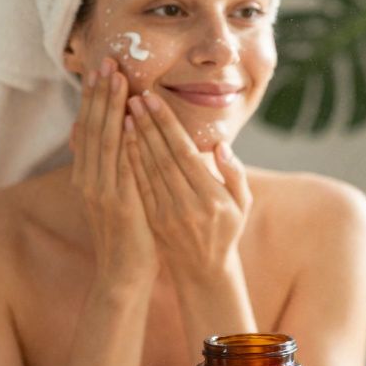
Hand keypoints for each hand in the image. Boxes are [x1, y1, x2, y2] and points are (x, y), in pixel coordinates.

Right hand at [70, 58, 156, 280]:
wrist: (123, 273)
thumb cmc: (126, 234)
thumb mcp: (111, 197)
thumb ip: (105, 168)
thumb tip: (96, 137)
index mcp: (88, 177)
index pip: (89, 129)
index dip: (93, 99)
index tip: (100, 70)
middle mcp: (89, 180)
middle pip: (92, 127)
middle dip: (99, 94)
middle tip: (107, 61)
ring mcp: (101, 191)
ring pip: (104, 141)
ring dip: (109, 108)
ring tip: (116, 79)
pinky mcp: (118, 203)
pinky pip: (120, 165)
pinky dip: (122, 141)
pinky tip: (128, 119)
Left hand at [123, 91, 251, 281]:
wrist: (204, 270)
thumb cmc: (227, 231)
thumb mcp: (243, 204)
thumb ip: (235, 173)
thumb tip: (221, 146)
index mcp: (211, 198)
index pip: (184, 152)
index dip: (167, 125)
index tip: (154, 99)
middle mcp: (188, 204)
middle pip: (163, 156)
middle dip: (148, 124)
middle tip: (134, 96)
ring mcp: (167, 213)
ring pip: (148, 168)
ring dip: (135, 137)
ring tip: (124, 110)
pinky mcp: (152, 218)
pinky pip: (140, 184)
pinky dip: (130, 160)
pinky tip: (122, 140)